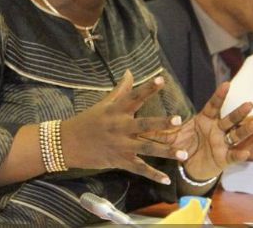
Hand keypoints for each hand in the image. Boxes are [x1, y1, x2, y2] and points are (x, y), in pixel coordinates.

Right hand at [62, 70, 187, 184]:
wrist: (68, 143)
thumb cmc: (87, 120)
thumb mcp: (103, 103)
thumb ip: (120, 89)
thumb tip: (129, 72)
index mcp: (116, 110)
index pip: (134, 96)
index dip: (148, 88)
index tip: (162, 80)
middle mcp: (120, 126)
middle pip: (144, 124)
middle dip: (161, 123)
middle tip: (178, 120)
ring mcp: (120, 145)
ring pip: (147, 148)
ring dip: (166, 152)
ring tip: (184, 154)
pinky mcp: (119, 160)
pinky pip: (139, 168)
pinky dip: (153, 175)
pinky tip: (166, 179)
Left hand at [149, 82, 252, 179]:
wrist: (188, 165)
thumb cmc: (182, 145)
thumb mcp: (170, 135)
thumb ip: (158, 126)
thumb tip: (140, 117)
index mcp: (204, 120)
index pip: (213, 106)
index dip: (219, 95)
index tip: (226, 83)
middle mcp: (216, 129)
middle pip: (229, 119)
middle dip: (239, 112)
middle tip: (249, 103)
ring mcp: (222, 143)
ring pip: (236, 135)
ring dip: (245, 130)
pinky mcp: (224, 157)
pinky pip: (233, 155)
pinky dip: (240, 154)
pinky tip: (247, 153)